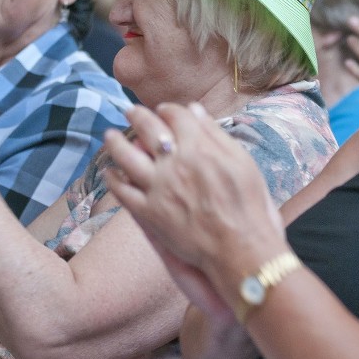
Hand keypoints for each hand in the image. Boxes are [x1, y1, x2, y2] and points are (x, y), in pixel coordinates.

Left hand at [104, 103, 283, 285]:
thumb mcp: (241, 161)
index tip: (162, 110)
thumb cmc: (249, 206)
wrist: (241, 249)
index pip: (175, 116)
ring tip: (109, 136)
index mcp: (198, 146)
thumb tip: (195, 110)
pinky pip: (123, 192)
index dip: (167, 110)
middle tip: (130, 111)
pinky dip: (113, 180)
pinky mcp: (149, 212)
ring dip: (115, 143)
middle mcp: (174, 162)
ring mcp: (158, 187)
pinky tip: (109, 173)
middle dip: (137, 116)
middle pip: (148, 130)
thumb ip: (215, 134)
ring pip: (126, 157)